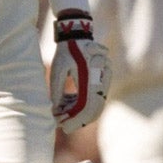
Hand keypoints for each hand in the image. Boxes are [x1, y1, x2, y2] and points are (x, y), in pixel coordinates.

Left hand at [50, 14, 110, 133]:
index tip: (64, 127)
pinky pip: (97, 97)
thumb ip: (57, 91)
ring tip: (63, 113)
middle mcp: (102, 77)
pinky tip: (69, 103)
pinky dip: (84, 103)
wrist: (77, 35)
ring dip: (81, 112)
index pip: (87, 105)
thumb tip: (57, 111)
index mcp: (89, 74)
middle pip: (95, 108)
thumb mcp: (57, 69)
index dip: (76, 119)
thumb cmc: (66, 51)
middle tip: (64, 126)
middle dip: (78, 119)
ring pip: (97, 104)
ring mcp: (105, 78)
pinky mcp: (105, 79)